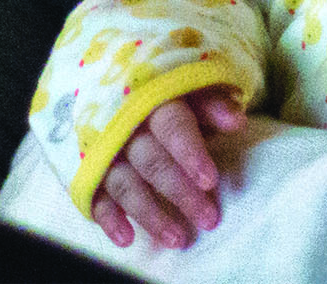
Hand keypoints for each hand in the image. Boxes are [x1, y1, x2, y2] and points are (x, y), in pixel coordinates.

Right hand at [90, 87, 245, 250]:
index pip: (172, 126)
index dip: (190, 152)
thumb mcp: (190, 87)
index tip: (210, 181)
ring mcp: (105, 150)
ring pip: (125, 184)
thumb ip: (213, 103)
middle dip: (180, 192)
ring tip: (178, 240)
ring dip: (151, 214)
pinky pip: (95, 197)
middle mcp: (126, 125)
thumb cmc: (167, 92)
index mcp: (154, 98)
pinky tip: (126, 239)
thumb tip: (236, 121)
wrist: (112, 85)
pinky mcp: (90, 170)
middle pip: (152, 161)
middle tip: (209, 220)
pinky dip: (109, 219)